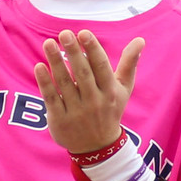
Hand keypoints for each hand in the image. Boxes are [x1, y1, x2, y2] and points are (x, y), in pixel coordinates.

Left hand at [33, 30, 143, 154]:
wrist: (98, 148)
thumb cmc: (110, 110)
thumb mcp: (124, 89)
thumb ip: (129, 64)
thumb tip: (140, 40)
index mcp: (110, 92)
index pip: (101, 67)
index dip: (93, 49)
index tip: (84, 33)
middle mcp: (94, 101)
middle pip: (82, 74)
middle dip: (74, 52)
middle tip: (65, 33)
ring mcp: (76, 111)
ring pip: (65, 84)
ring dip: (56, 62)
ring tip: (49, 43)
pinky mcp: (60, 119)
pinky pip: (52, 98)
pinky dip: (45, 82)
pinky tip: (40, 66)